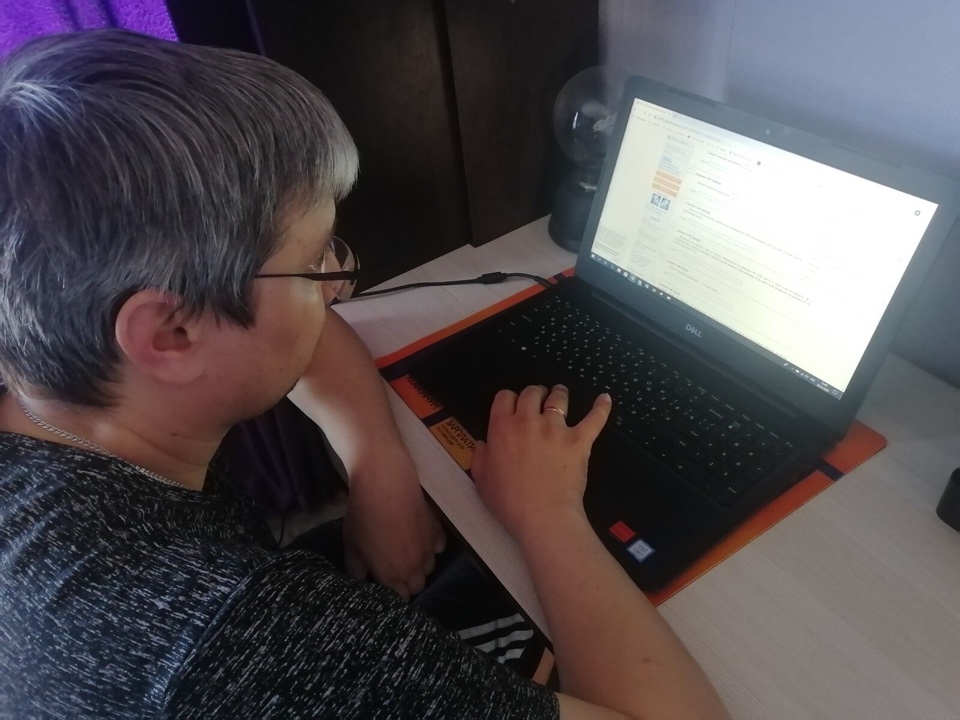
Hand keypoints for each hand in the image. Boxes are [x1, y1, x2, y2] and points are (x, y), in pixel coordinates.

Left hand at [342, 451, 445, 600]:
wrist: (385, 484)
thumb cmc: (364, 517)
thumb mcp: (351, 546)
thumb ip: (356, 570)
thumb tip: (361, 581)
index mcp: (393, 576)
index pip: (399, 598)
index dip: (391, 594)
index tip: (383, 583)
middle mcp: (415, 568)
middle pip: (416, 586)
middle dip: (406, 582)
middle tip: (393, 568)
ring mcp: (429, 549)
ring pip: (429, 568)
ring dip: (419, 566)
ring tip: (406, 553)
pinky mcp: (438, 531)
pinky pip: (438, 548)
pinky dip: (431, 547)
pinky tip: (419, 536)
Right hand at [472, 384, 610, 542]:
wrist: (542, 517)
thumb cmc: (509, 502)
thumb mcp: (482, 480)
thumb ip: (480, 457)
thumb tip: (483, 443)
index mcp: (502, 428)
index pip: (505, 397)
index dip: (509, 399)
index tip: (513, 406)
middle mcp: (528, 421)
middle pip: (531, 392)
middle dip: (534, 393)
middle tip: (537, 400)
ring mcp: (556, 429)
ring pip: (558, 399)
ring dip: (558, 393)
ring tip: (560, 393)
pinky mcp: (579, 440)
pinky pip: (594, 418)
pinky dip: (601, 407)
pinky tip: (605, 399)